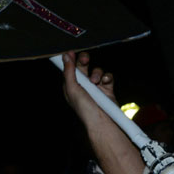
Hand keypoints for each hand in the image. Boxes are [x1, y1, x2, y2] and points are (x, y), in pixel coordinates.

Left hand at [61, 51, 142, 173]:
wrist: (102, 121)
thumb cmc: (84, 109)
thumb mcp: (72, 89)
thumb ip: (69, 72)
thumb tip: (65, 56)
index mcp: (71, 86)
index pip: (69, 69)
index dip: (70, 60)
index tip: (71, 52)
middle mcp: (82, 86)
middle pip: (83, 66)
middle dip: (84, 61)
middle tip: (85, 59)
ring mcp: (96, 88)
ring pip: (96, 71)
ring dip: (96, 73)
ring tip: (95, 81)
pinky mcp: (107, 90)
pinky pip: (108, 77)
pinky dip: (107, 77)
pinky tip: (105, 83)